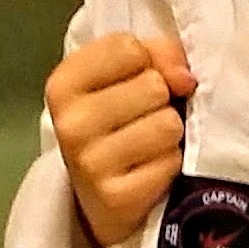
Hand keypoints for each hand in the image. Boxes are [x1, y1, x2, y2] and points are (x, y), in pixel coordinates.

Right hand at [46, 32, 195, 247]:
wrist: (101, 199)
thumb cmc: (118, 126)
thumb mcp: (124, 78)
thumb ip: (155, 55)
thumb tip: (185, 78)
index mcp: (63, 84)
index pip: (127, 48)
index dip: (148, 62)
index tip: (138, 83)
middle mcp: (70, 122)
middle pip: (153, 86)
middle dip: (161, 101)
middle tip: (143, 121)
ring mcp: (90, 164)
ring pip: (167, 124)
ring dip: (169, 135)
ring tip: (148, 146)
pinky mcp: (116, 198)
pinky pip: (170, 162)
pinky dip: (170, 165)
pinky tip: (149, 172)